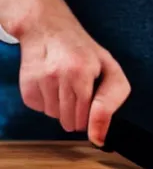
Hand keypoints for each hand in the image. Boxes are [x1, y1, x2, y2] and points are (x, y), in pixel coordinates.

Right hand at [17, 8, 130, 145]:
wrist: (48, 29)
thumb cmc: (85, 53)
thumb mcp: (110, 70)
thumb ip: (110, 103)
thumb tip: (98, 138)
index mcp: (83, 70)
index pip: (88, 115)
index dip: (93, 122)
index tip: (94, 123)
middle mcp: (59, 75)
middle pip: (71, 121)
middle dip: (79, 116)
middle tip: (81, 96)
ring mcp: (40, 79)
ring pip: (55, 117)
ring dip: (62, 109)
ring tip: (66, 87)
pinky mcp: (26, 84)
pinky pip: (40, 109)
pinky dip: (47, 103)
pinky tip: (52, 86)